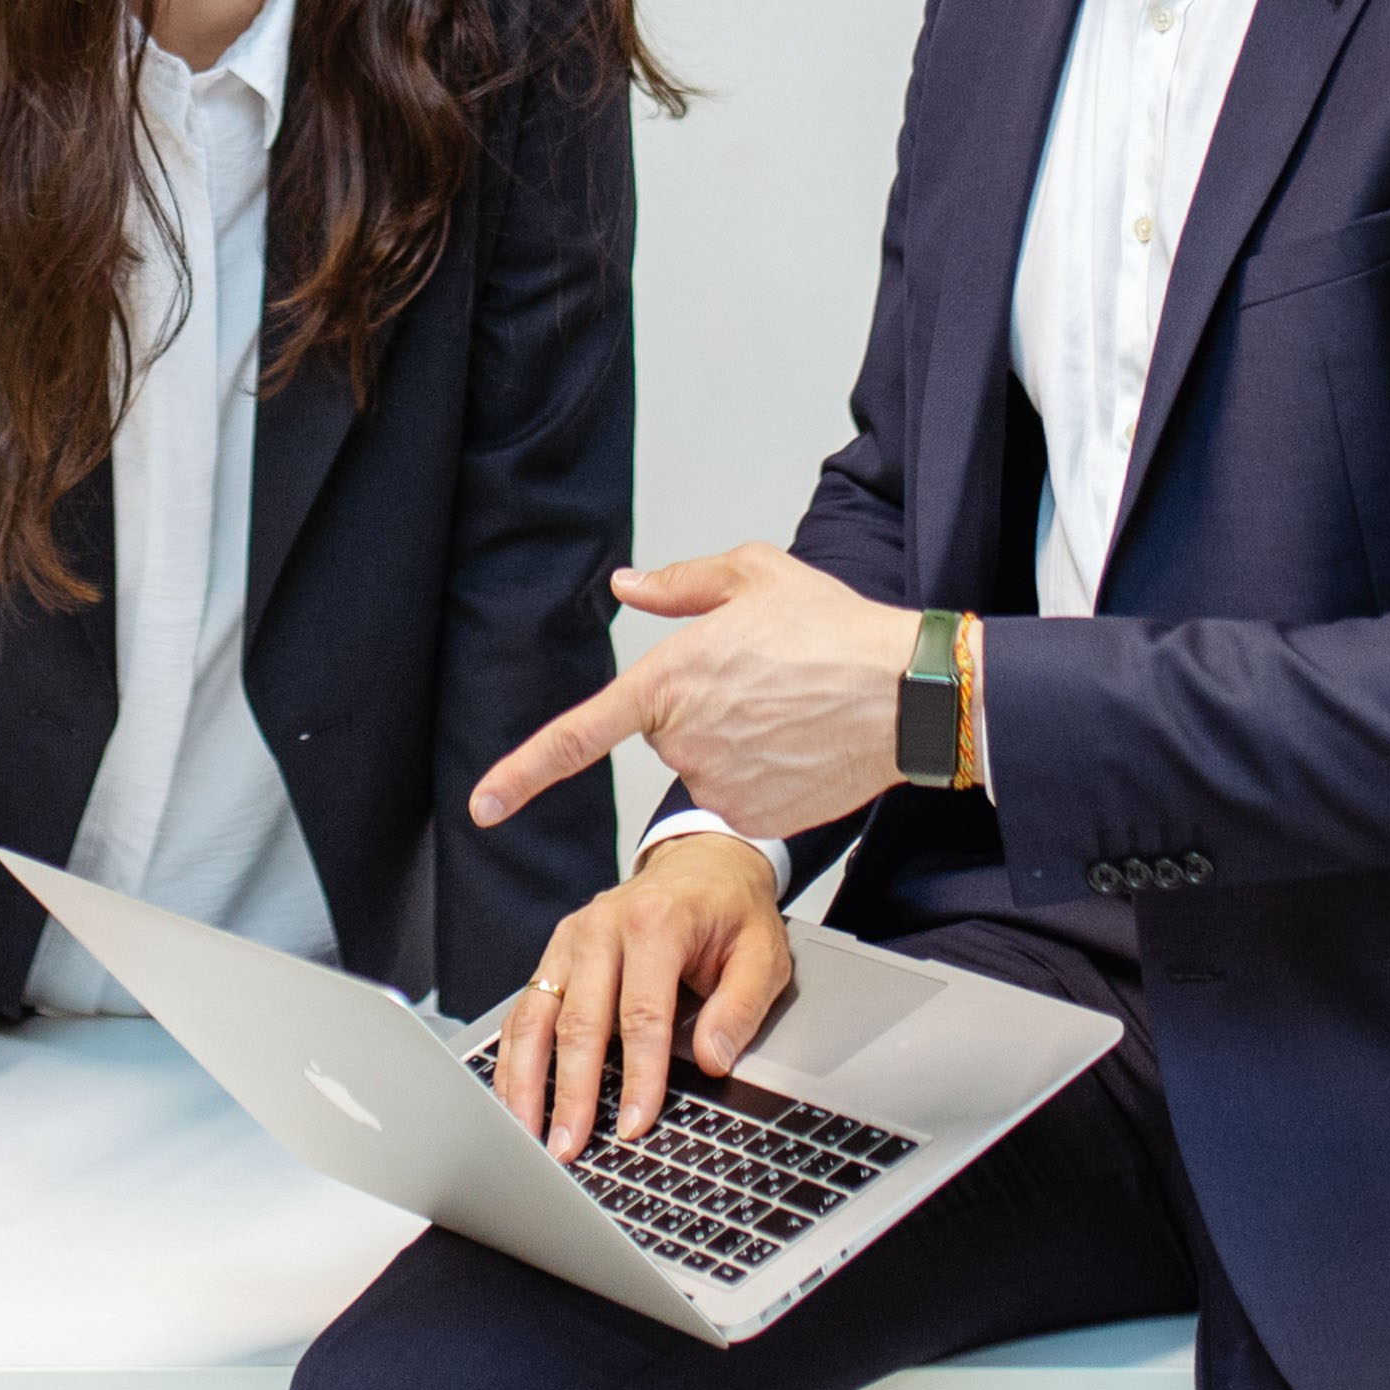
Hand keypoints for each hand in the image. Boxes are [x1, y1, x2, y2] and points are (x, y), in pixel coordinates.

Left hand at [470, 543, 920, 844]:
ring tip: (791, 706)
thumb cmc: (834, 628)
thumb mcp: (755, 574)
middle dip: (702, 707)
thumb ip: (681, 582)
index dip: (523, 773)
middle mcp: (685, 737)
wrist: (905, 692)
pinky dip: (762, 773)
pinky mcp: (753, 815)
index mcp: (671, 677)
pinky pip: (737, 795)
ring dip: (733, 739)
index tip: (484, 806)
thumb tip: (628, 585)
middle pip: (667, 729)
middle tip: (763, 679)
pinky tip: (801, 743)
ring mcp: (719, 783)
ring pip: (704, 762)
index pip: (578, 736)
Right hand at [494, 835, 790, 1162]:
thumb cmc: (732, 911)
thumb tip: (713, 1059)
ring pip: (537, 1016)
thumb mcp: (763, 952)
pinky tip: (513, 1096)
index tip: (635, 1125)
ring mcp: (572, 938)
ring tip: (527, 1134)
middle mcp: (603, 926)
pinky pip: (526, 1009)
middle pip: (579, 1021)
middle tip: (568, 1149)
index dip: (638, 1077)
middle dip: (572, 1092)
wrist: (703, 861)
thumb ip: (742, 1005)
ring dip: (527, 1081)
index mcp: (657, 922)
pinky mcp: (556, 952)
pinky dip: (514, 1057)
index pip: (642, 1014)